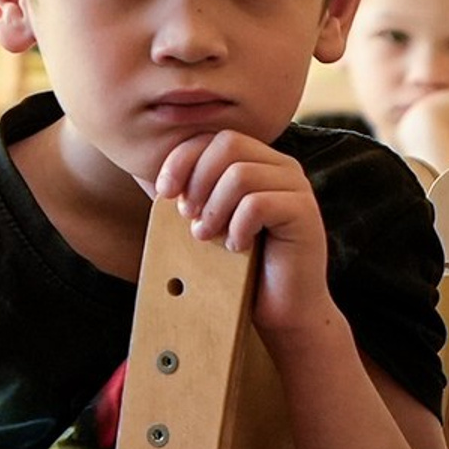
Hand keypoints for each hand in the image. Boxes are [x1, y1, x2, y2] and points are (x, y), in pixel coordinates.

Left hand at [154, 131, 334, 346]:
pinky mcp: (304, 212)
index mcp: (258, 161)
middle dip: (198, 181)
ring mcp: (297, 188)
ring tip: (208, 237)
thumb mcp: (208, 222)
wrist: (281, 310)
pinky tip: (238, 247)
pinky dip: (238, 227)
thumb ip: (187, 194)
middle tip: (188, 217)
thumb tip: (144, 174)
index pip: (213, 138)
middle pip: (228, 145)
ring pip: (241, 175)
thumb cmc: (242, 268)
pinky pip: (259, 203)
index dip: (182, 160)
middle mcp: (281, 167)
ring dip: (214, 208)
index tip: (163, 194)